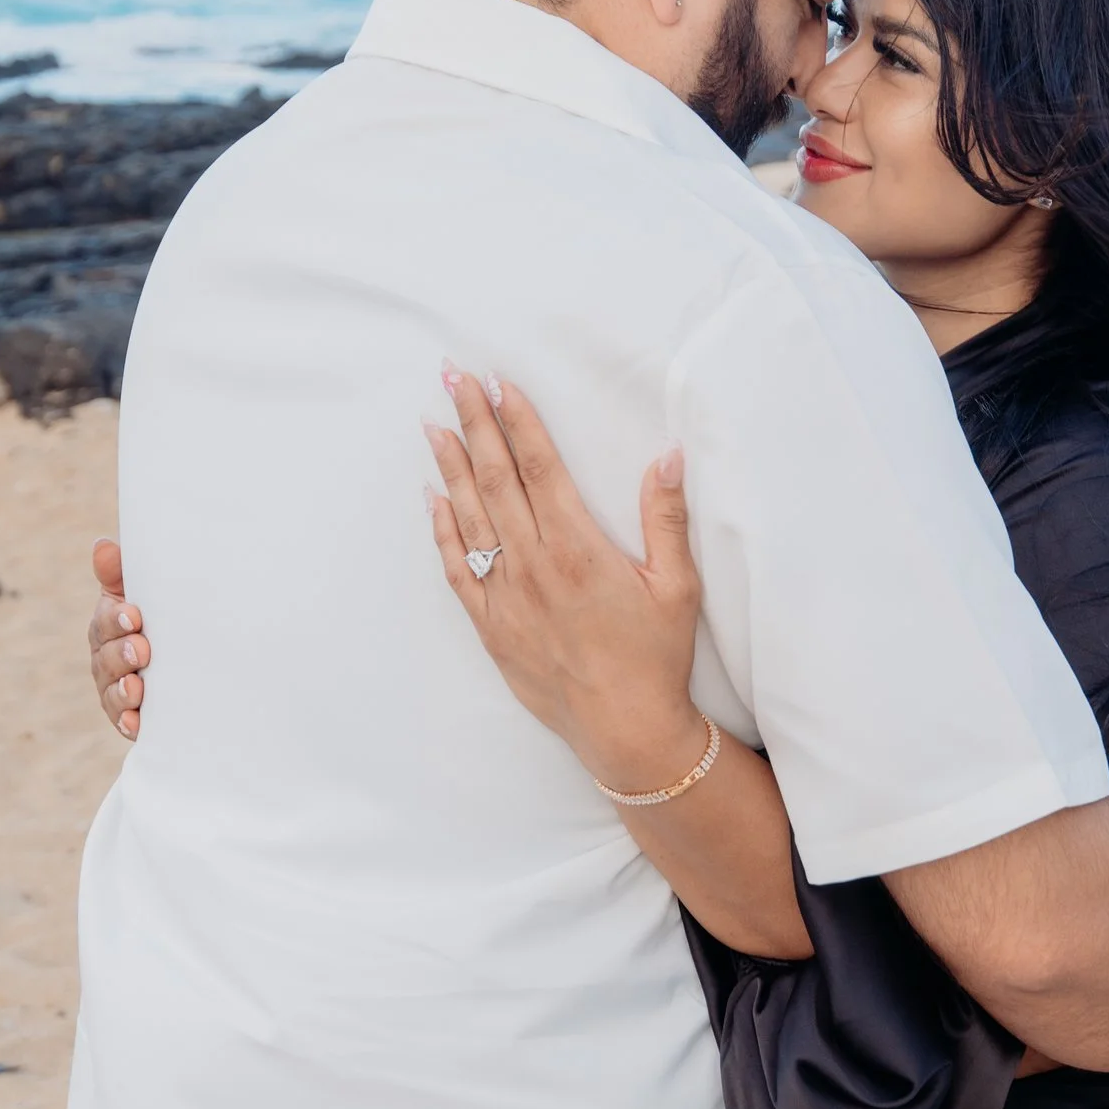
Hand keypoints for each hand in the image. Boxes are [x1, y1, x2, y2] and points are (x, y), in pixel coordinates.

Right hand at [89, 537, 148, 739]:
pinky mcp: (131, 714)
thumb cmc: (157, 617)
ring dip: (122, 691)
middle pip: (106, 658)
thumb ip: (120, 573)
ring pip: (112, 691)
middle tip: (142, 651)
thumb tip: (102, 544)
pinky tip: (136, 723)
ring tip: (137, 689)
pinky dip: (128, 721)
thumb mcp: (138, 593)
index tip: (135, 616)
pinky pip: (124, 720)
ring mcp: (117, 687)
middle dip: (122, 655)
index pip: (106, 622)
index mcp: (108, 626)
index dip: (117, 619)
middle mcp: (107, 658)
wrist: (188, 658)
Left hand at [425, 365, 707, 792]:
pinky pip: (457, 569)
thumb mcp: (676, 585)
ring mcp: (506, 596)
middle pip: (496, 478)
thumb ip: (666, 517)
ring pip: (469, 516)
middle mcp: (533, 565)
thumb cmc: (656, 658)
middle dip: (473, 423)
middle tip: (453, 377)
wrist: (626, 731)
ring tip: (433, 423)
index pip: (539, 466)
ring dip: (450, 466)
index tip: (499, 382)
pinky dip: (442, 530)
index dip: (517, 420)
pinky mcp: (491, 627)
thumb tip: (667, 456)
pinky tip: (432, 498)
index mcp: (578, 548)